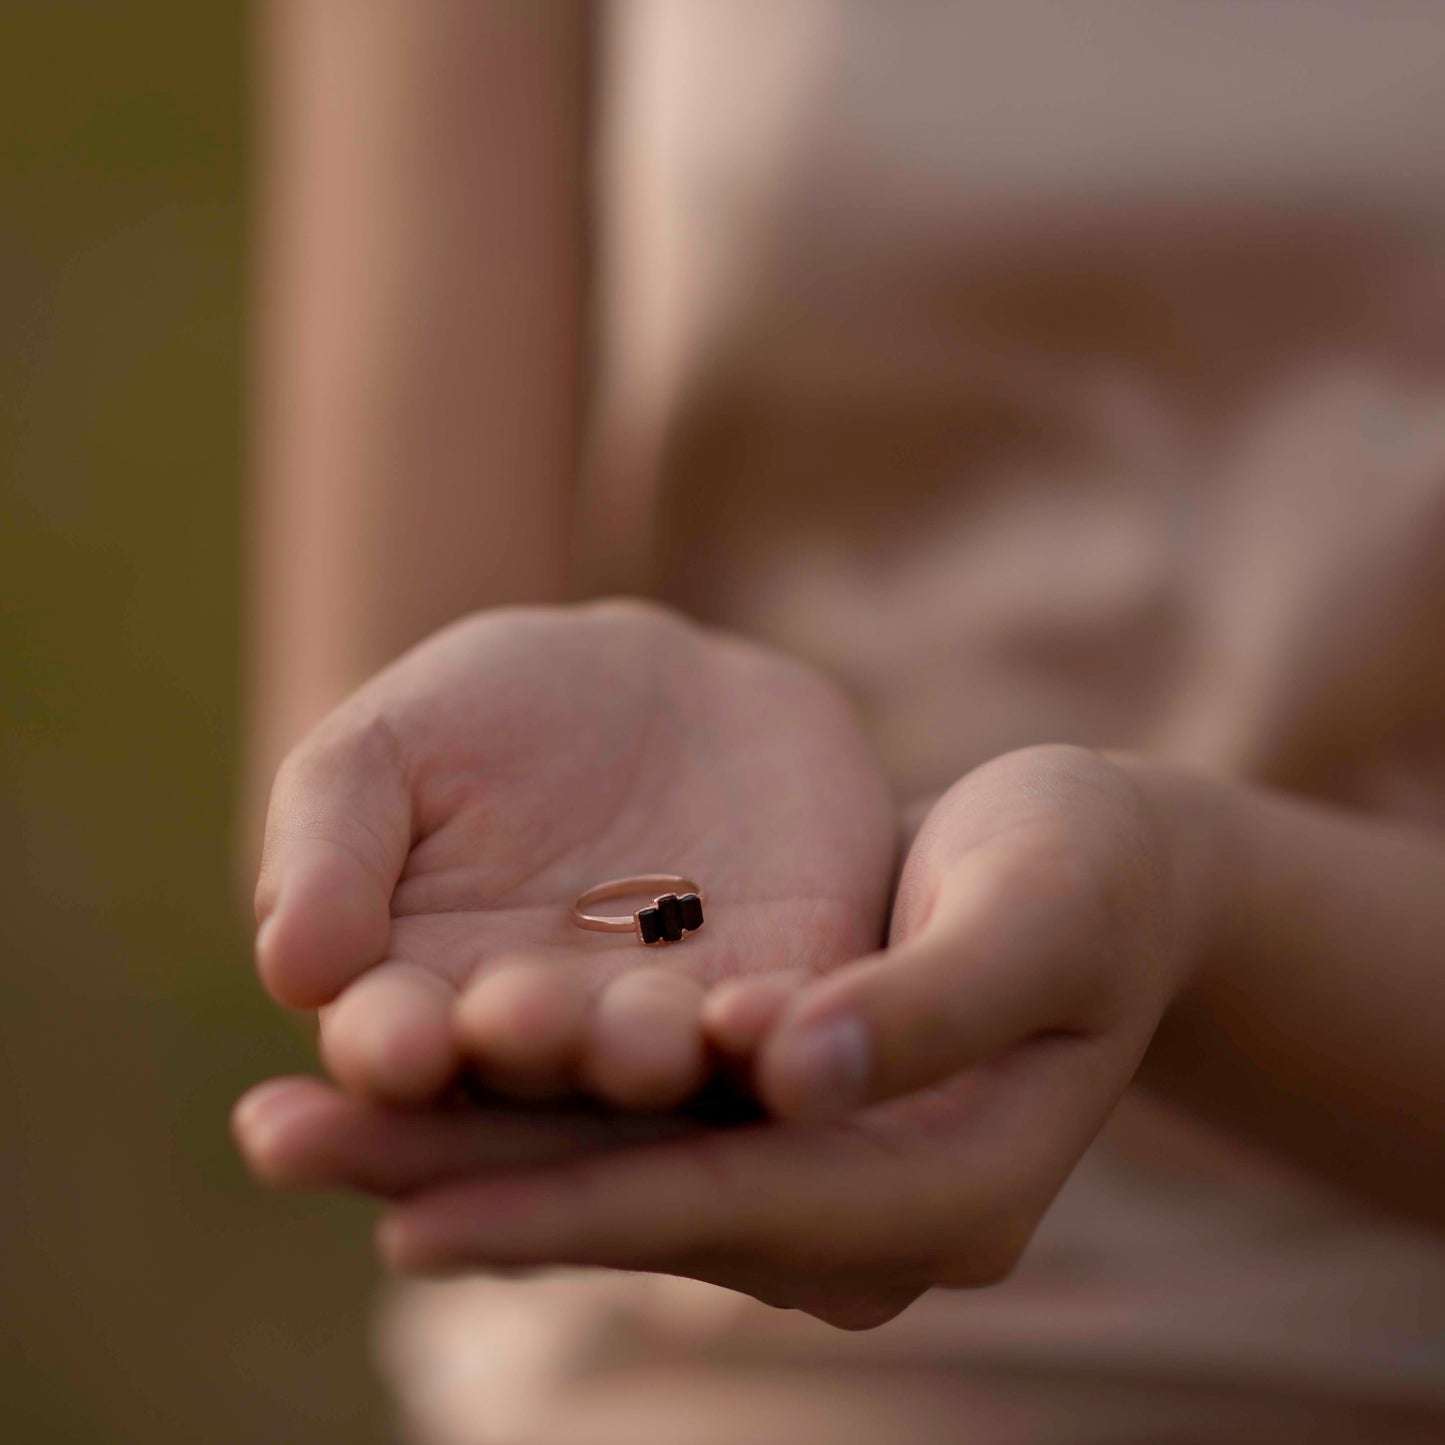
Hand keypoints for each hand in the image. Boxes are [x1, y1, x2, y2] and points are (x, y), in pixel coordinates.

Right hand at [250, 600, 895, 1109]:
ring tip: (647, 1033)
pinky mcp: (784, 990)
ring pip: (661, 1065)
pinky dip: (779, 1034)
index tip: (395, 1041)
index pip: (395, 1045)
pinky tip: (775, 1008)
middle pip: (534, 1072)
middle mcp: (550, 1039)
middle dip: (529, 1048)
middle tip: (523, 1018)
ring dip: (651, 1054)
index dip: (393, 1049)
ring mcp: (672, 1023)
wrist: (659, 690)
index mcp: (427, 996)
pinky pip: (784, 1032)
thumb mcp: (387, 749)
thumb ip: (331, 846)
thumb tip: (296, 968)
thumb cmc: (490, 719)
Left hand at [346, 746, 1214, 1326]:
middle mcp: (866, 1224)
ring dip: (452, 1154)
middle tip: (279, 1143)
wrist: (1100, 873)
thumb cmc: (1089, 876)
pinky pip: (622, 1129)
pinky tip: (401, 1084)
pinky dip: (512, 1112)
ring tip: (293, 1122)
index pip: (727, 1206)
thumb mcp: (1038, 917)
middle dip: (454, 1186)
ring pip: (606, 1175)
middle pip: (635, 1207)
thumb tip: (787, 1073)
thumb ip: (926, 1005)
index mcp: (946, 1195)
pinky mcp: (773, 1128)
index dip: (568, 1208)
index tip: (405, 1213)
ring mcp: (815, 1186)